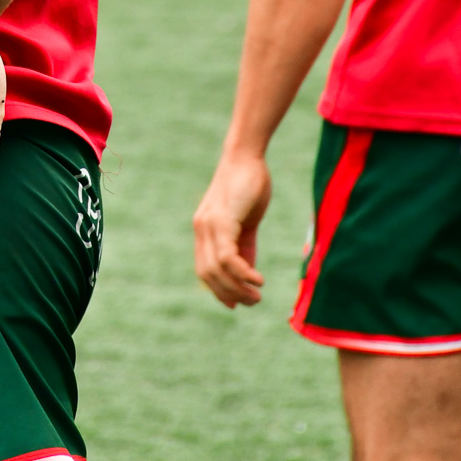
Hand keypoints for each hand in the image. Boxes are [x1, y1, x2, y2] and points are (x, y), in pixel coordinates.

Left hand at [193, 149, 271, 308]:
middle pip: (208, 274)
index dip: (218, 290)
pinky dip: (242, 273)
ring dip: (237, 288)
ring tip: (257, 295)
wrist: (246, 156)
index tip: (236, 304)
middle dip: (230, 294)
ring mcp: (209, 225)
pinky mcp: (222, 220)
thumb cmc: (248, 185)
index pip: (204, 269)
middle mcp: (202, 229)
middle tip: (252, 302)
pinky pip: (228, 257)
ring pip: (217, 269)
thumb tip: (247, 272)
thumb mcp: (245, 221)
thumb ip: (243, 245)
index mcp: (205, 230)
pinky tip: (258, 280)